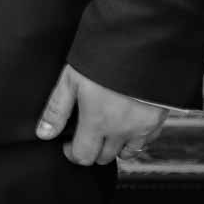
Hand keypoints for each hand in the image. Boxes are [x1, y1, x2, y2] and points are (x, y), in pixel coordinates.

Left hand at [35, 64, 169, 164]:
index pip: (83, 157)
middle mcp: (122, 131)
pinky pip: (147, 142)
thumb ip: (57, 110)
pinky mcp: (159, 120)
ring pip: (127, 153)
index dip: (72, 153)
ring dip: (114, 147)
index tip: (68, 143)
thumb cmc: (103, 59)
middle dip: (91, 150)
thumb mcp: (71, 80)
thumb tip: (44, 133)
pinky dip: (135, 140)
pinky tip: (127, 125)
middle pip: (104, 157)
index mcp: (97, 123)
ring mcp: (143, 127)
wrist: (141, 46)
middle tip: (85, 133)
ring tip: (105, 129)